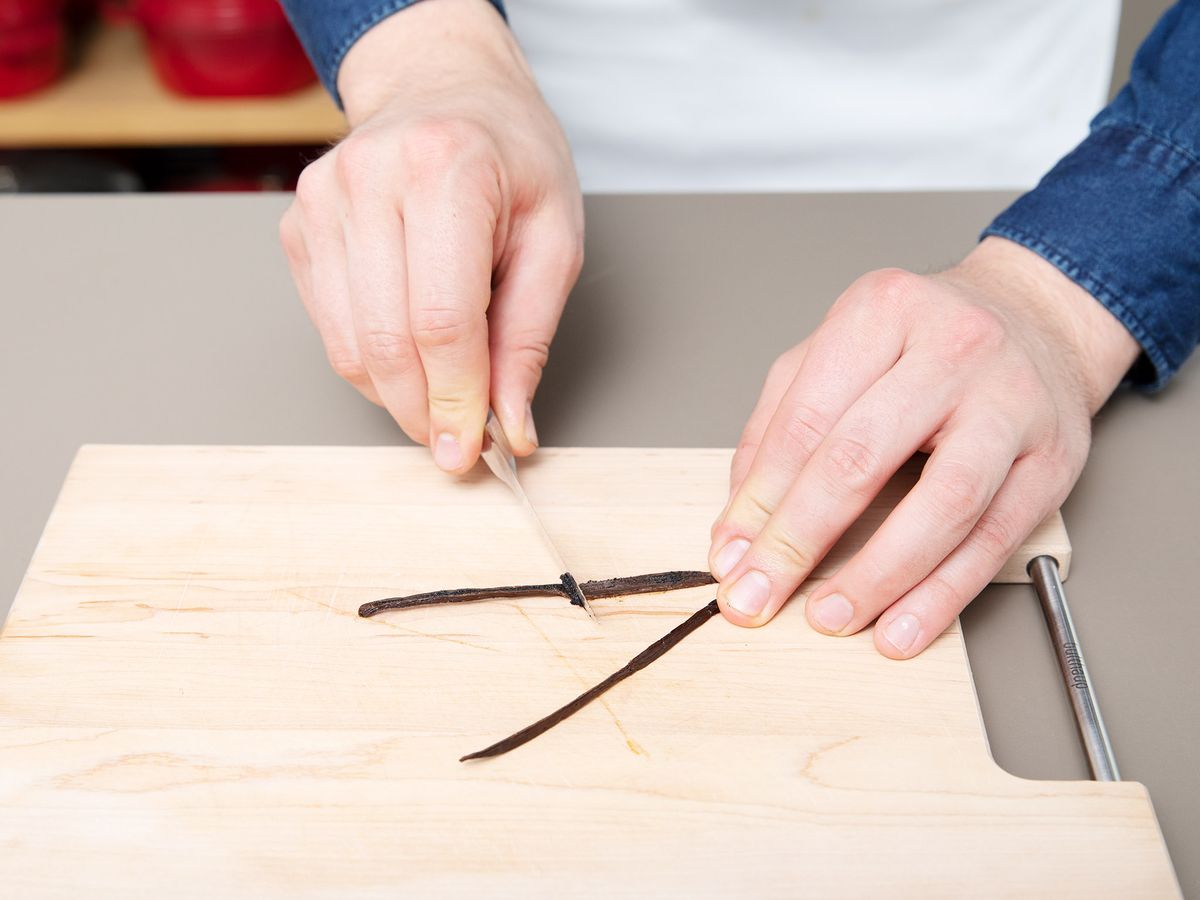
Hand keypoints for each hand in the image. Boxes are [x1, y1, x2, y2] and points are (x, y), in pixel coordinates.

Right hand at [279, 0, 582, 471]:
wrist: (443, 86)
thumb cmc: (509, 155)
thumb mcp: (554, 238)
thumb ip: (529, 338)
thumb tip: (510, 425)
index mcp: (446, 169)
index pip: (441, 319)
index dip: (455, 398)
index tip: (471, 449)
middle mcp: (370, 179)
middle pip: (385, 341)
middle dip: (423, 411)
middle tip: (457, 443)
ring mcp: (322, 201)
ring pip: (349, 345)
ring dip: (397, 394)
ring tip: (442, 394)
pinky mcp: (298, 226)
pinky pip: (330, 327)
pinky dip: (371, 362)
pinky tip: (409, 350)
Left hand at [708, 237, 1139, 657]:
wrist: (1035, 317)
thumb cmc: (922, 340)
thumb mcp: (836, 352)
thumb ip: (777, 426)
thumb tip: (738, 524)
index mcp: (881, 312)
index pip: (805, 421)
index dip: (759, 499)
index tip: (730, 557)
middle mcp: (952, 350)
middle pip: (861, 458)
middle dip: (799, 540)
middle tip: (760, 594)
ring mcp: (1011, 404)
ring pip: (941, 505)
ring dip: (877, 577)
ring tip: (830, 617)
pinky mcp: (1053, 461)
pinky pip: (994, 539)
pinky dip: (943, 594)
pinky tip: (902, 628)